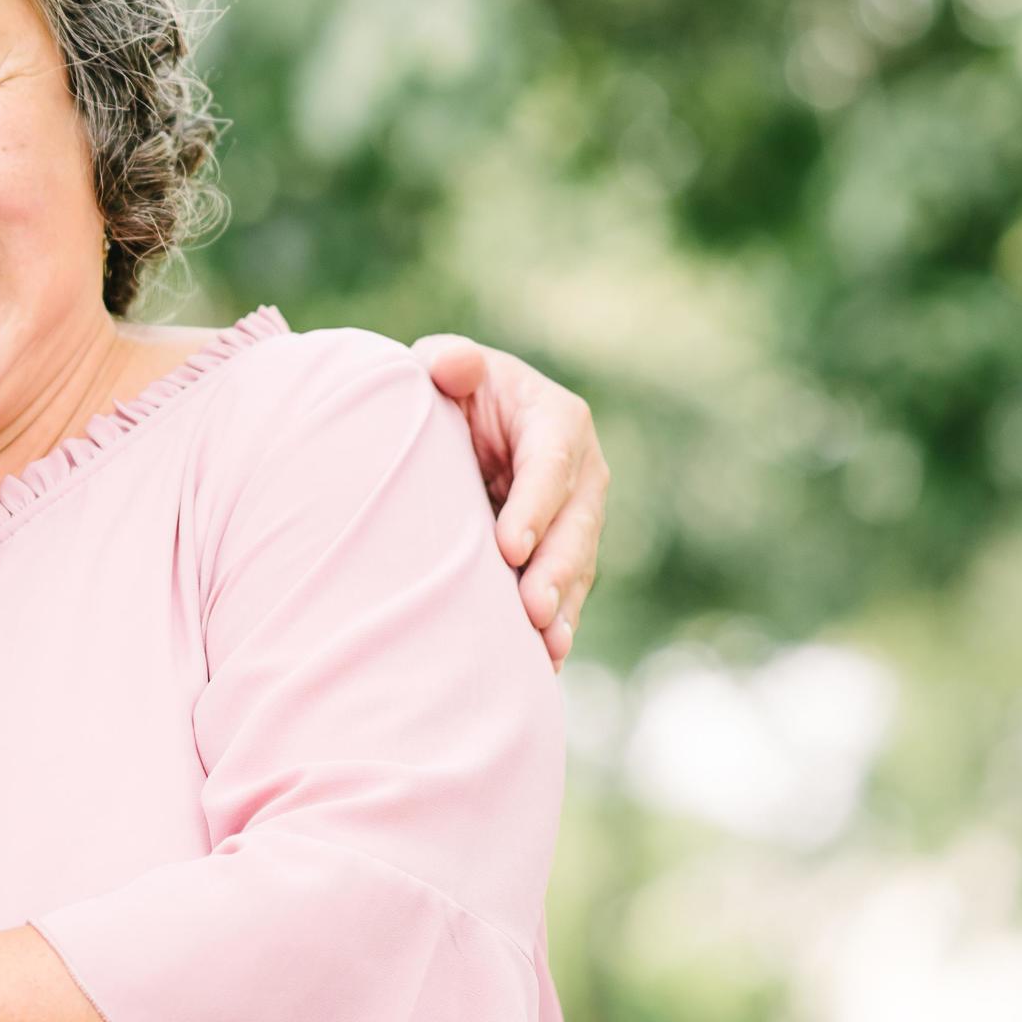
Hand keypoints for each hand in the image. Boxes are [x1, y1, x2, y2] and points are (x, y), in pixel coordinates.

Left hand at [411, 335, 608, 666]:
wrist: (456, 427)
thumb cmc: (446, 391)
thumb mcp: (441, 366)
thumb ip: (447, 361)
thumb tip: (456, 365)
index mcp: (556, 420)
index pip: (551, 465)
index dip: (534, 507)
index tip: (508, 547)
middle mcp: (580, 470)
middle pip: (576, 524)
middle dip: (556, 570)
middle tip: (531, 612)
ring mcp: (577, 515)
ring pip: (577, 564)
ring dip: (562, 607)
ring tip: (544, 645)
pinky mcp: (564, 550)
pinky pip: (567, 589)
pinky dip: (557, 623)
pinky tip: (542, 660)